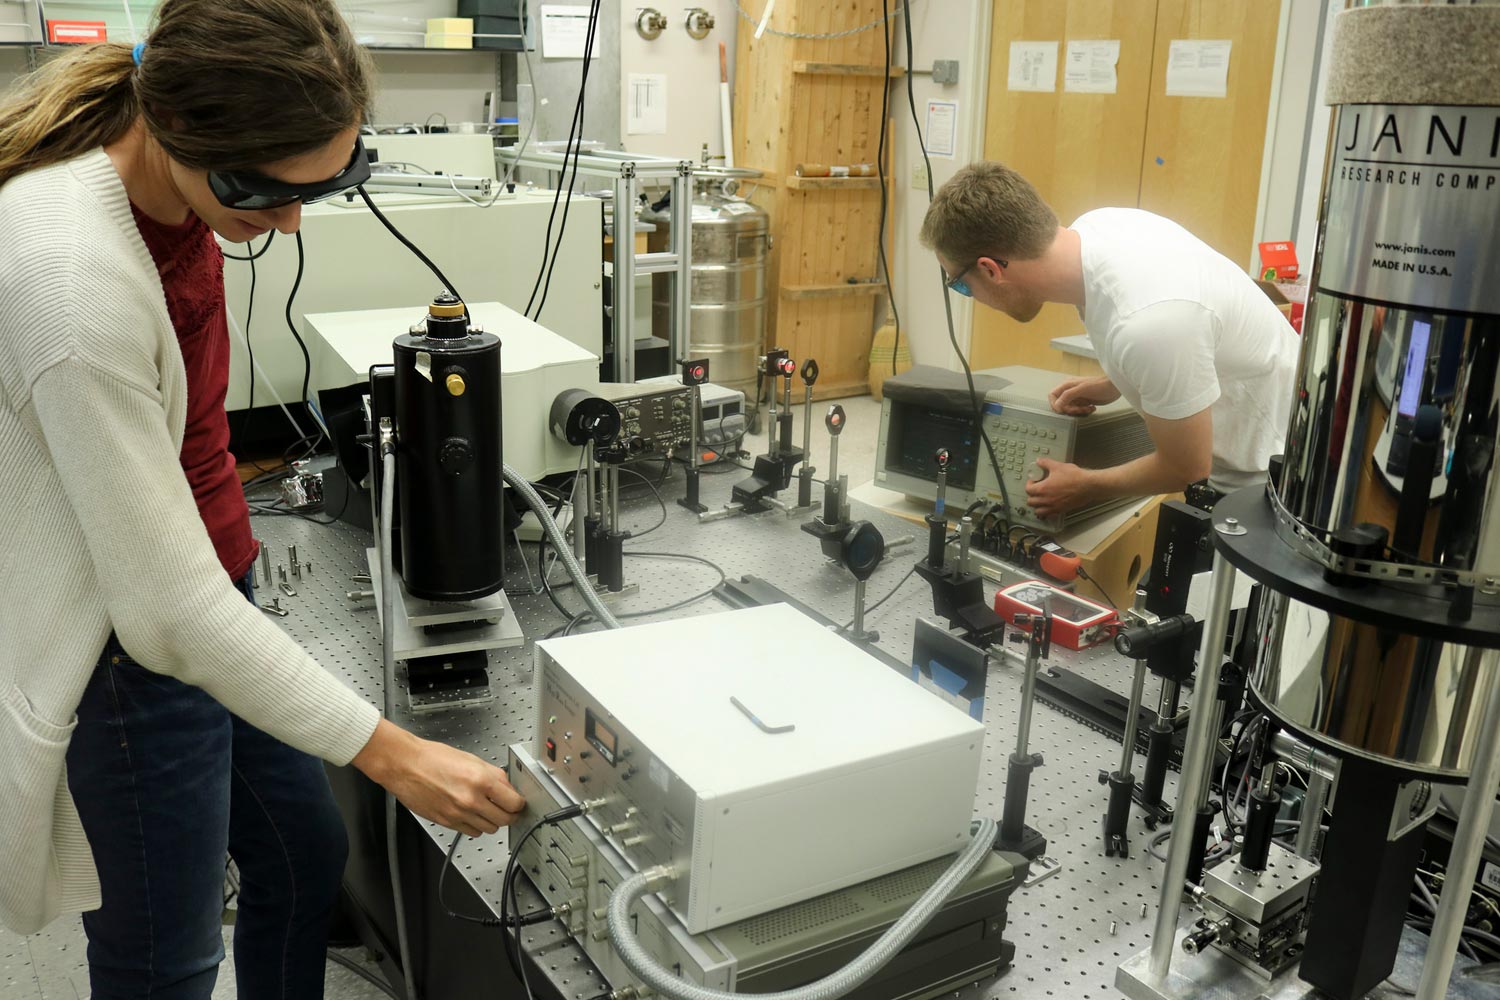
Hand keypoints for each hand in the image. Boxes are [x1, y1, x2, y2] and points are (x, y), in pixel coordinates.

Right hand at [353, 719, 524, 836]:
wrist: (405, 765)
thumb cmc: (433, 758)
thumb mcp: (471, 759)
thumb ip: (493, 775)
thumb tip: (508, 787)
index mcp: (481, 780)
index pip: (514, 803)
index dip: (519, 804)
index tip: (518, 803)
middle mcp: (471, 799)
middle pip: (504, 820)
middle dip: (508, 815)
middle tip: (506, 808)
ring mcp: (458, 814)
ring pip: (489, 829)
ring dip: (491, 821)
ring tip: (486, 809)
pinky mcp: (447, 822)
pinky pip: (471, 832)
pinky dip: (475, 826)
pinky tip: (471, 814)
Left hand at [1024, 458, 1096, 519]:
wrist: (1088, 486)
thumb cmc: (1074, 477)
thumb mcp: (1058, 466)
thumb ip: (1046, 463)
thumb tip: (1039, 461)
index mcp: (1043, 489)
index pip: (1028, 490)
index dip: (1029, 484)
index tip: (1033, 481)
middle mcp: (1046, 500)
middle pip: (1031, 502)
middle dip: (1031, 495)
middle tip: (1036, 490)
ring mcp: (1054, 507)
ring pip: (1038, 511)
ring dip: (1037, 506)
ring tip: (1041, 499)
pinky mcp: (1061, 510)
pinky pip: (1049, 515)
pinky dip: (1047, 512)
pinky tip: (1050, 505)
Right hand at [1048, 376, 1119, 415]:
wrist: (1114, 387)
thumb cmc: (1099, 385)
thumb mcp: (1082, 389)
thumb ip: (1067, 396)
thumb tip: (1056, 405)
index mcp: (1067, 385)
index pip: (1053, 395)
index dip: (1055, 404)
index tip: (1062, 410)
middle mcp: (1070, 390)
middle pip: (1062, 404)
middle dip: (1071, 409)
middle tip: (1080, 409)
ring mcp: (1077, 396)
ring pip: (1071, 408)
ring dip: (1079, 411)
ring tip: (1088, 407)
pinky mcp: (1084, 402)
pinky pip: (1079, 410)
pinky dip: (1085, 411)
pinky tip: (1092, 407)